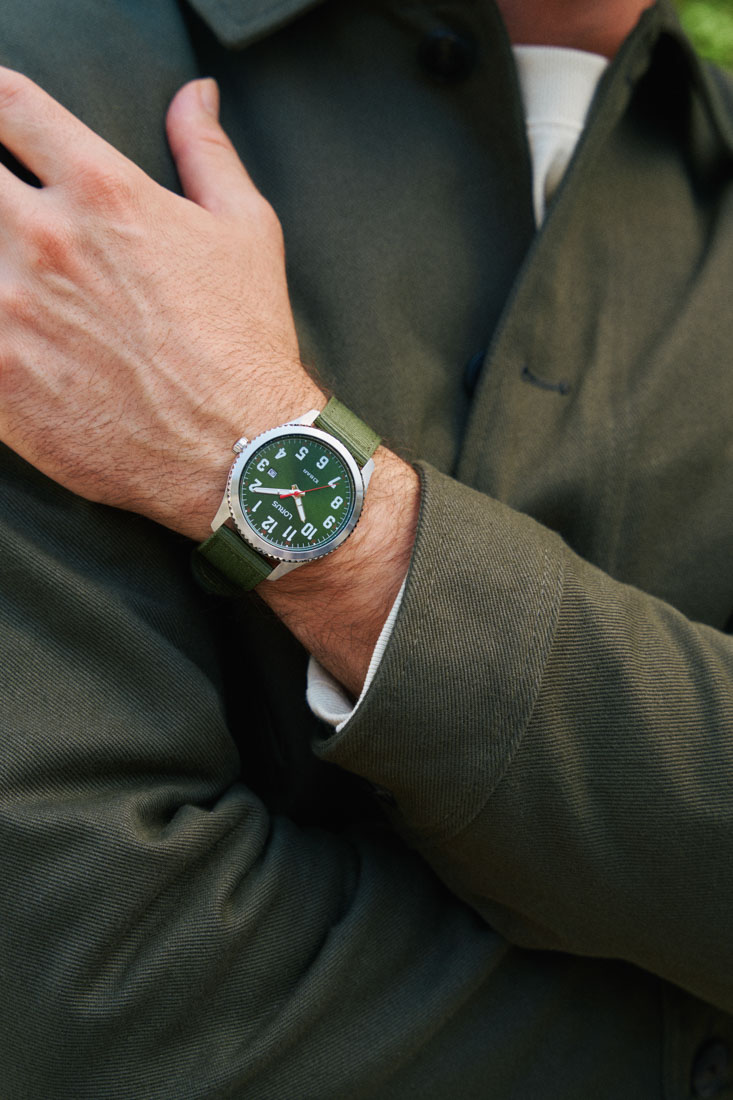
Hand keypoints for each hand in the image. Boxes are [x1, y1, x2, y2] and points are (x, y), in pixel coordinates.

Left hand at [0, 67, 419, 694]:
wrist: (240, 453)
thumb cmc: (248, 344)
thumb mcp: (247, 232)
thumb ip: (207, 153)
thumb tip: (194, 95)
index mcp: (103, 191)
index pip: (11, 107)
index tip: (2, 124)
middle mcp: (44, 240)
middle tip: (13, 219)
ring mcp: (10, 311)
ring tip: (19, 281)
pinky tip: (14, 331)